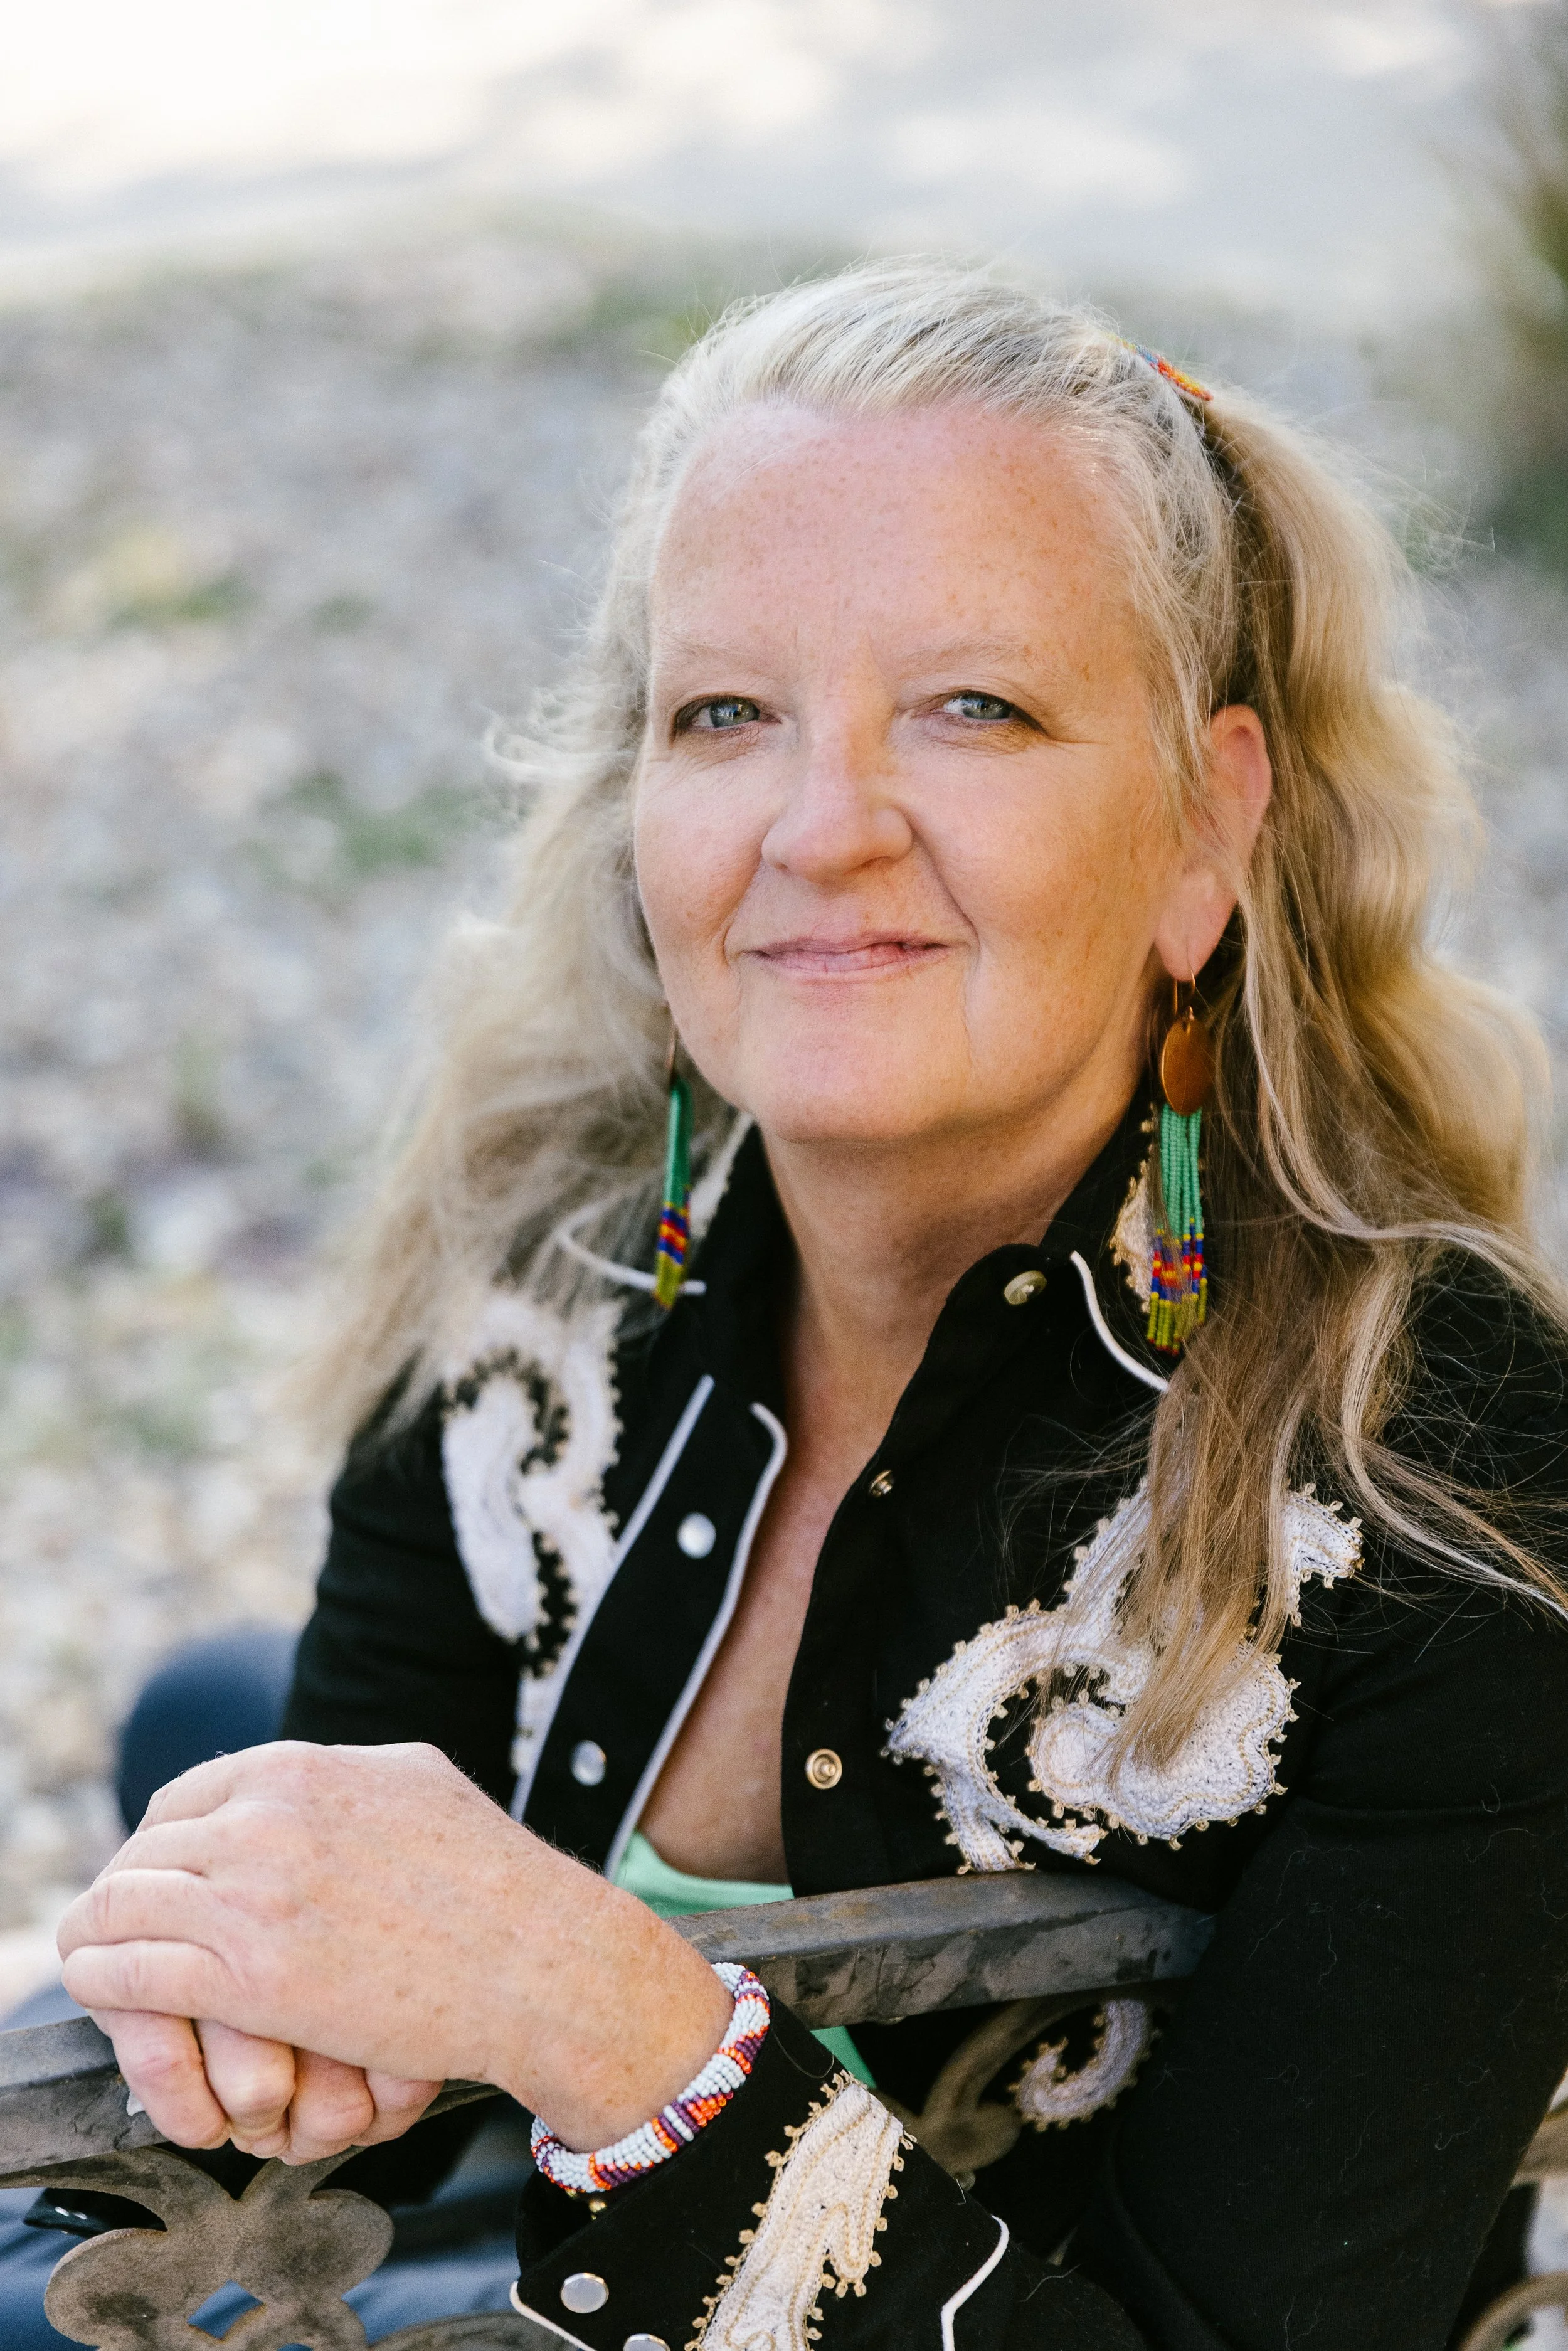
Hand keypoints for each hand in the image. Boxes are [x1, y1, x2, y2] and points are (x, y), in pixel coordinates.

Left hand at [59, 1741, 733, 2153]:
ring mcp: (256, 1894)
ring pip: (123, 1907)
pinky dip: (107, 1981)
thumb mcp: (416, 1782)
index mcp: (304, 1768)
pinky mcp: (252, 1976)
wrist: (541, 1960)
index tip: (158, 1882)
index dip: (157, 1846)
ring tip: (98, 1963)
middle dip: (124, 1894)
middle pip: (145, 1851)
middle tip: (125, 1934)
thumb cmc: (495, 1883)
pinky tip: (108, 1991)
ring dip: (101, 1937)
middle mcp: (269, 1817)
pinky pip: (136, 1971)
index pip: (181, 1799)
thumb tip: (299, 1785)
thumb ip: (344, 1777)